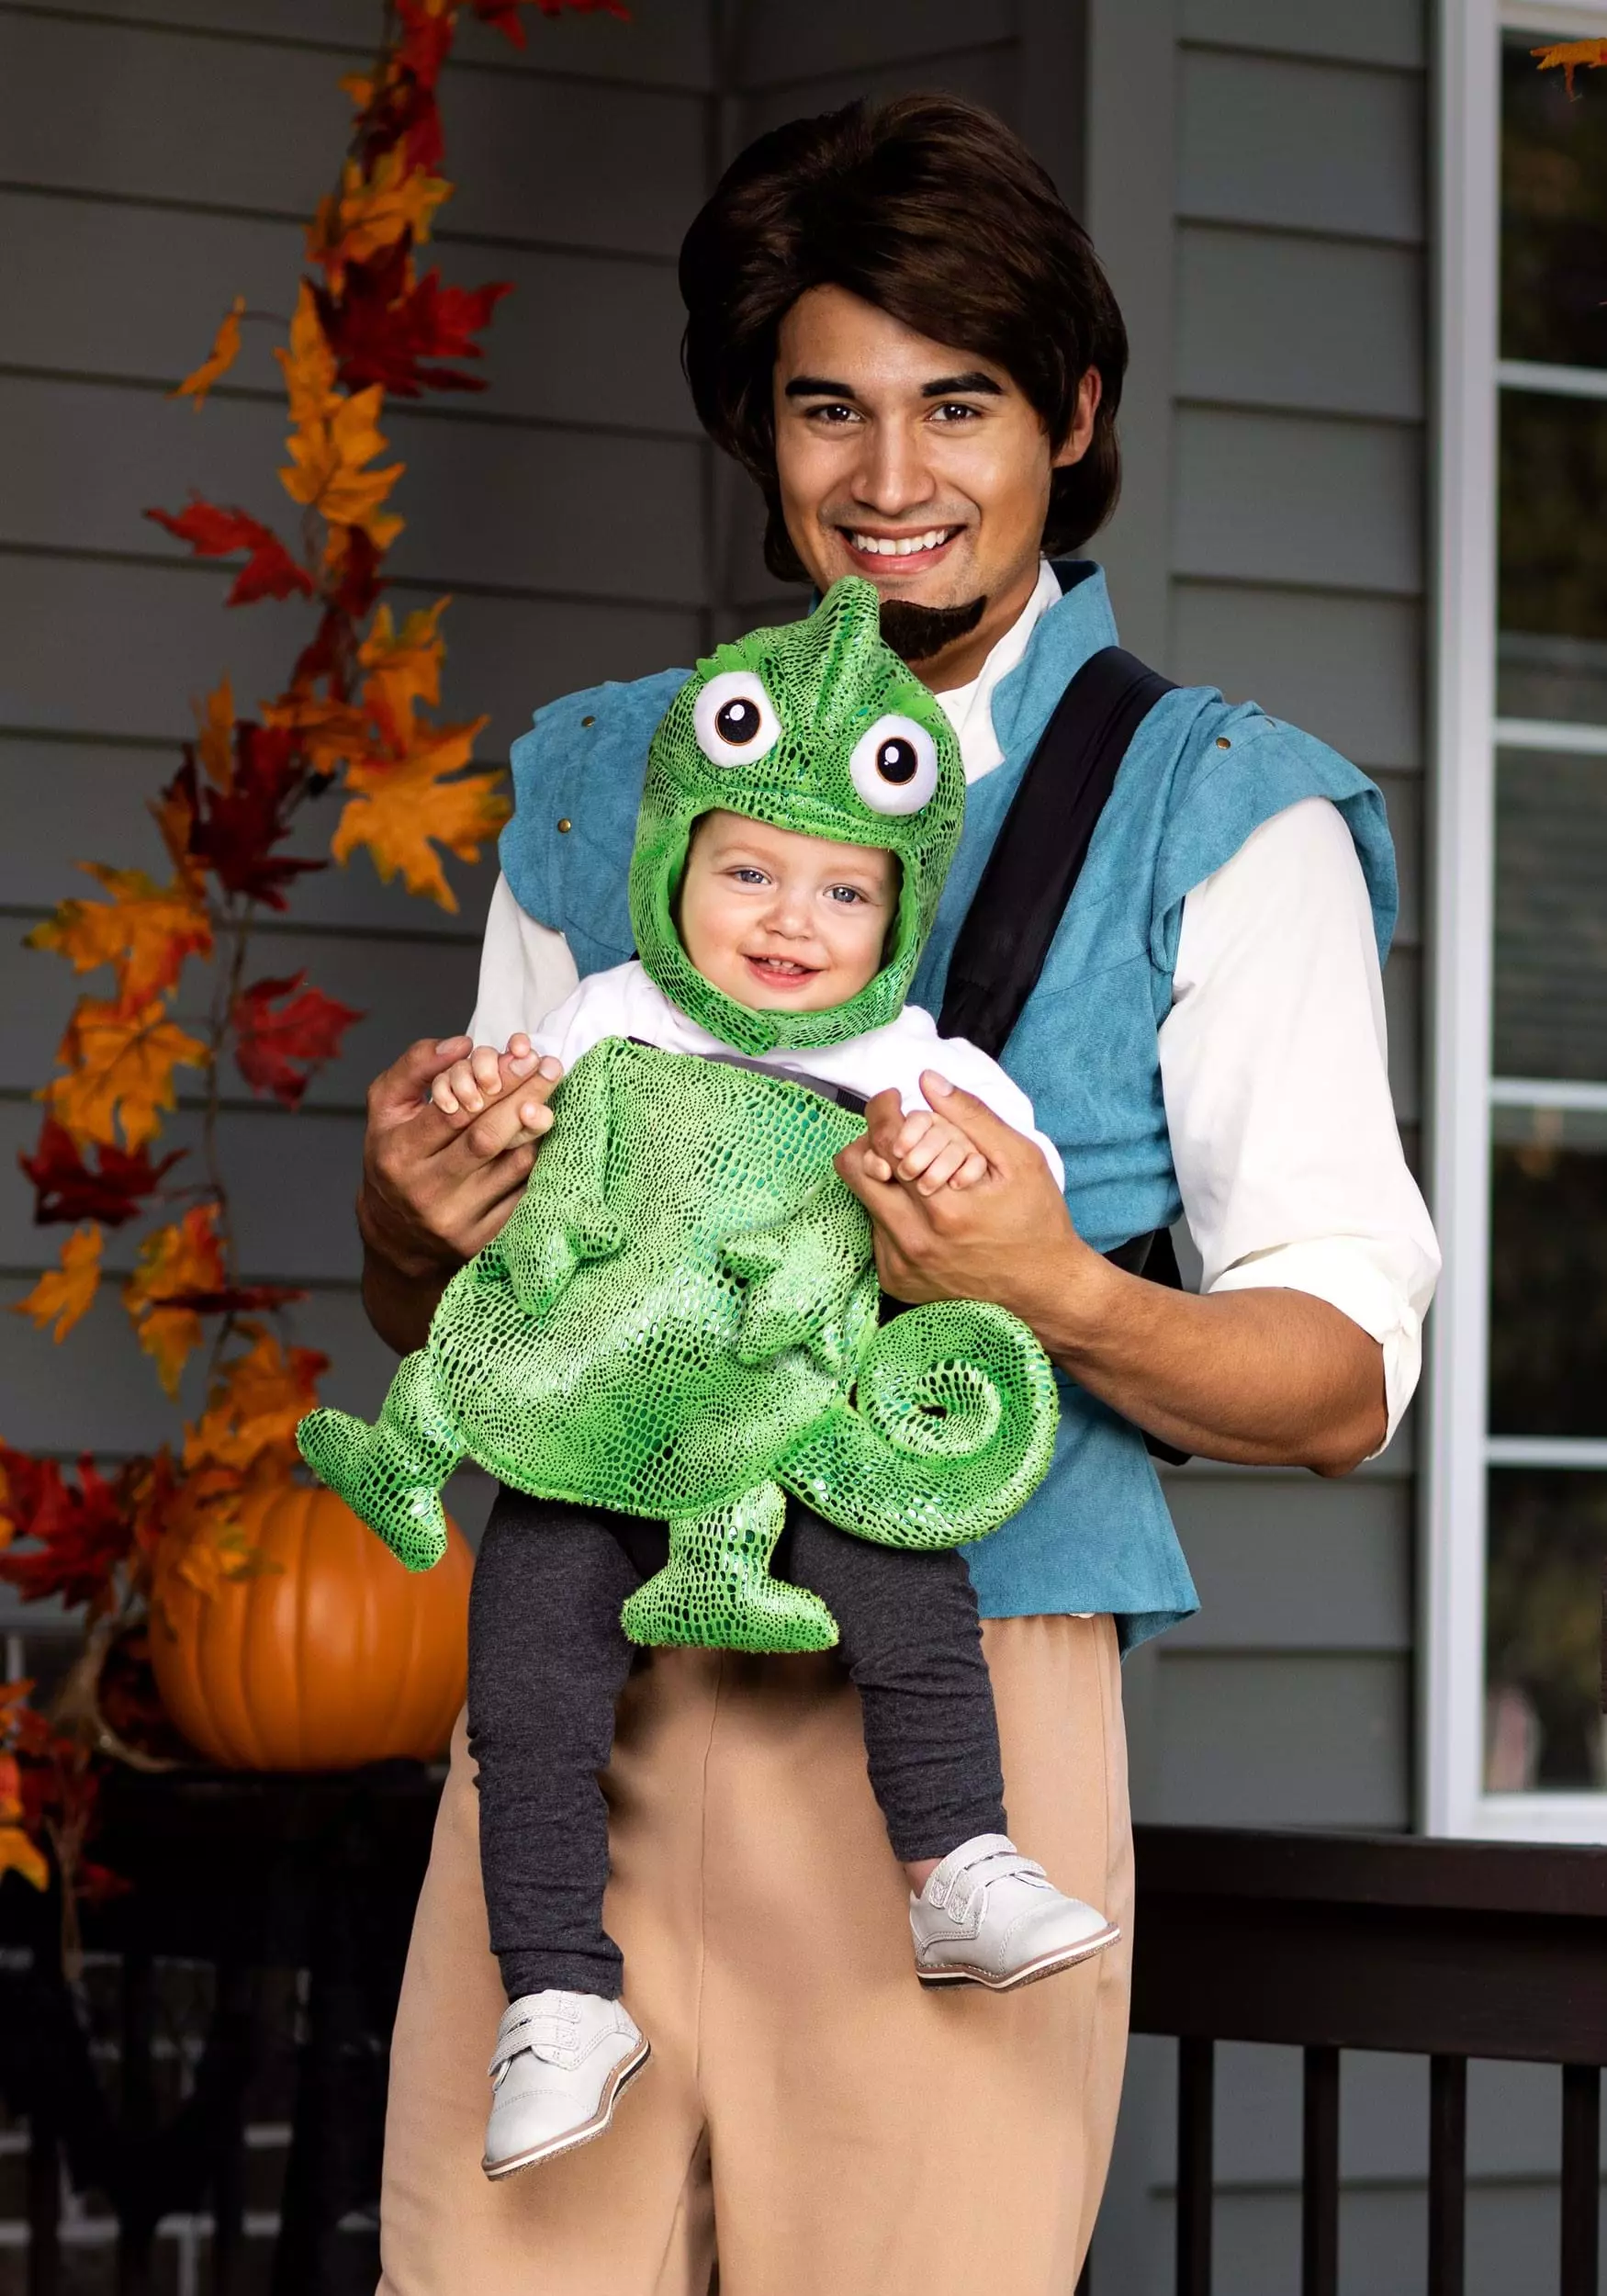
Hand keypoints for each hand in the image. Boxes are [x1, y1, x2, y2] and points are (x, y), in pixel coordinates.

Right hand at [359, 1033, 564, 1287]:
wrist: (396, 1234)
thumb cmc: (395, 1157)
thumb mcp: (387, 1107)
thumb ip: (416, 1066)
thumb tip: (462, 1044)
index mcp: (398, 1152)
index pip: (455, 1112)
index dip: (496, 1081)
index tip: (525, 1056)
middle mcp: (425, 1190)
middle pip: (488, 1137)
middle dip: (525, 1096)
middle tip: (551, 1069)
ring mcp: (456, 1219)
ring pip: (513, 1166)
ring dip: (535, 1128)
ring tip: (544, 1103)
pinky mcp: (482, 1241)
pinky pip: (524, 1195)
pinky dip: (537, 1164)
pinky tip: (539, 1141)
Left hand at [835, 1071, 1086, 1316]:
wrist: (1041, 1288)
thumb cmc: (1036, 1221)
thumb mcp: (1020, 1160)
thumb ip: (972, 1117)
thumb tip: (927, 1081)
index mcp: (944, 1208)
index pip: (884, 1142)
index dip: (882, 1110)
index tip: (893, 1101)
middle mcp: (913, 1241)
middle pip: (854, 1169)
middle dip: (872, 1142)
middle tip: (899, 1137)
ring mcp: (900, 1265)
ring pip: (863, 1199)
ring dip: (885, 1180)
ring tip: (922, 1179)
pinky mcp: (895, 1280)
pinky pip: (875, 1230)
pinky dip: (894, 1212)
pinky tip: (926, 1213)